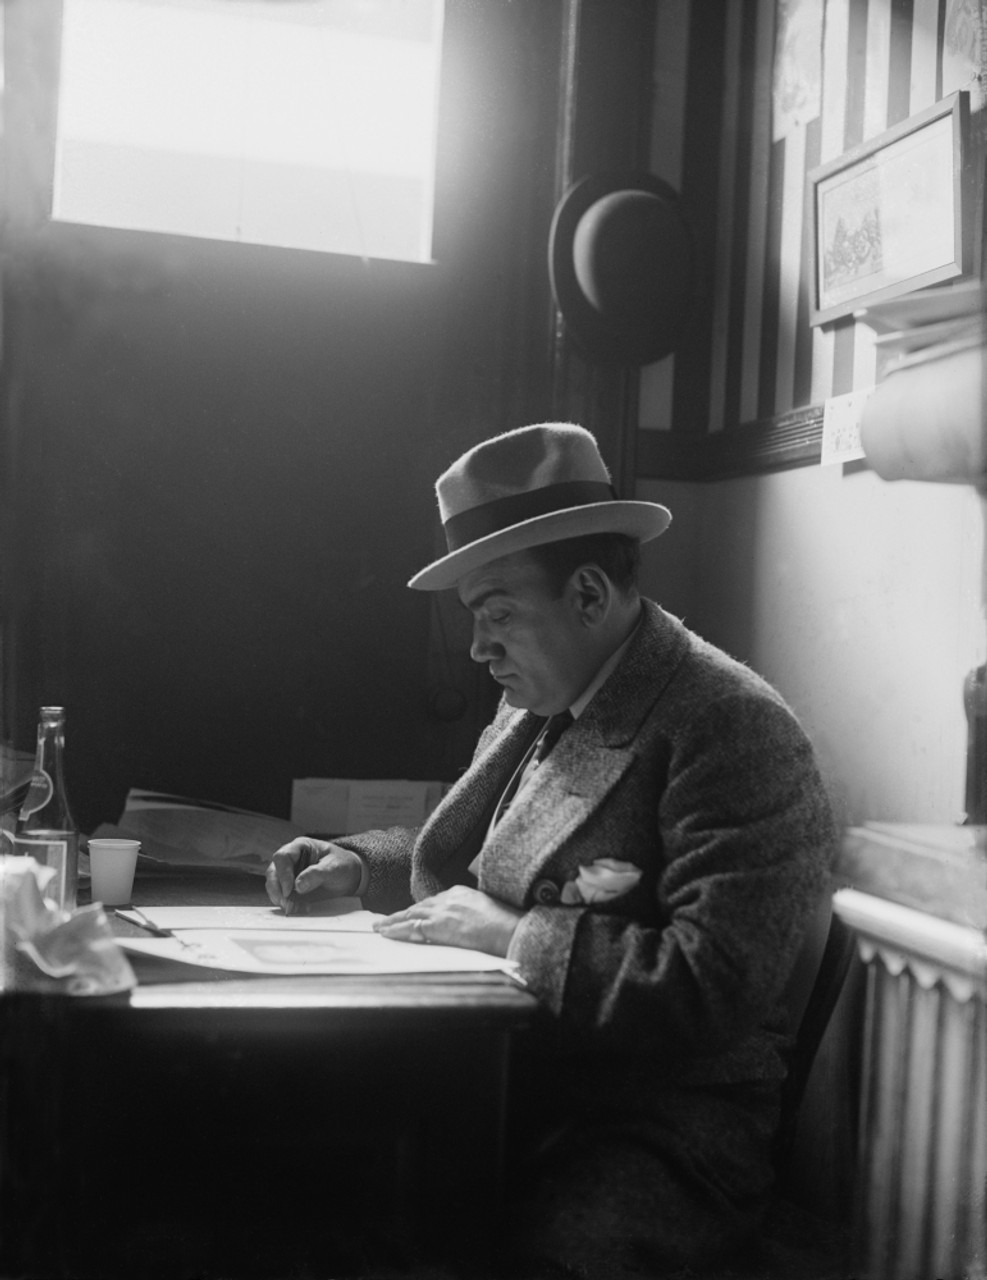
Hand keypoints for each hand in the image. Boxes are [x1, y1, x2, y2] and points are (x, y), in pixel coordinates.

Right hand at [264, 838, 362, 911]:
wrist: (349, 877)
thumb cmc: (342, 865)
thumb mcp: (334, 867)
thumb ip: (317, 874)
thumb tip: (298, 885)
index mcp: (300, 847)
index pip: (283, 857)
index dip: (283, 873)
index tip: (288, 889)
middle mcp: (291, 859)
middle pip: (273, 871)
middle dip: (276, 888)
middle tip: (285, 902)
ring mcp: (289, 874)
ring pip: (273, 884)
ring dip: (279, 898)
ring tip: (291, 908)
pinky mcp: (291, 888)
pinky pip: (282, 896)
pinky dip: (286, 904)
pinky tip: (296, 909)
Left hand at [373, 885, 523, 956]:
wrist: (511, 930)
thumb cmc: (505, 924)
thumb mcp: (486, 908)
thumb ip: (471, 911)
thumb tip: (466, 921)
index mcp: (460, 892)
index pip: (433, 901)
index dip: (419, 910)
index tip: (411, 914)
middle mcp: (448, 898)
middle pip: (418, 906)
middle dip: (401, 914)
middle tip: (385, 920)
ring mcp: (442, 912)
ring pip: (410, 915)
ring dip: (393, 921)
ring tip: (380, 927)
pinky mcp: (439, 926)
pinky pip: (411, 928)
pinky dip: (397, 930)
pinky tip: (386, 933)